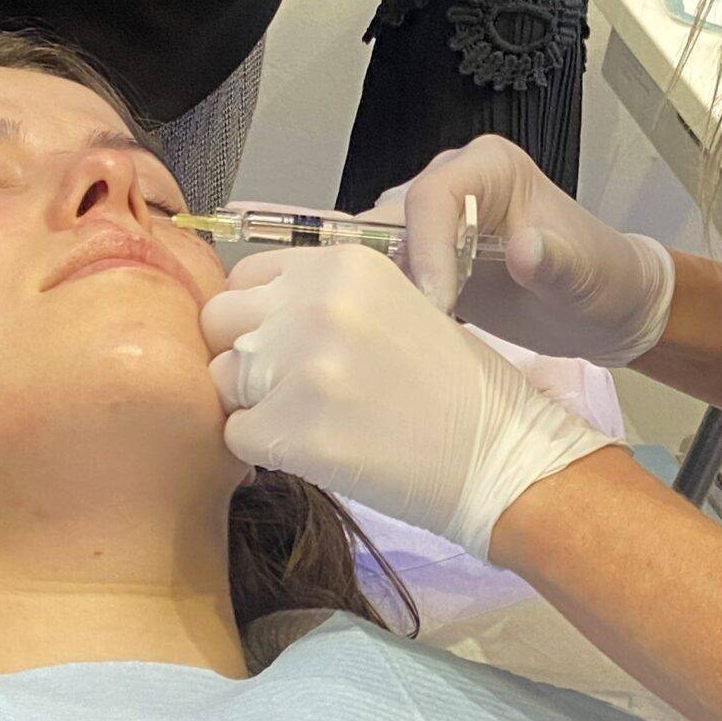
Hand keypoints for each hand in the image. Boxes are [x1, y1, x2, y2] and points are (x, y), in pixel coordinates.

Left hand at [200, 245, 616, 557]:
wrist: (502, 457)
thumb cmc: (451, 389)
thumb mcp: (394, 305)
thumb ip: (321, 298)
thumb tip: (241, 315)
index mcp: (345, 262)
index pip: (244, 276)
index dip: (259, 318)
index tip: (291, 348)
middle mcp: (319, 302)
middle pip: (219, 322)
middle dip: (243, 357)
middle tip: (295, 390)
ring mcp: (304, 368)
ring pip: (219, 380)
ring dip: (254, 405)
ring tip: (317, 421)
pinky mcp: (296, 431)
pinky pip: (235, 436)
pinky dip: (266, 452)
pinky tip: (321, 451)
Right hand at [371, 136, 675, 364]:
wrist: (604, 308)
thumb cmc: (602, 278)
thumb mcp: (587, 275)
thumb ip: (556, 262)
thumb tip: (525, 249)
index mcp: (491, 166)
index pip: (434, 196)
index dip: (426, 247)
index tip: (437, 301)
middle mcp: (454, 185)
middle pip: (394, 217)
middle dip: (387, 266)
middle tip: (391, 318)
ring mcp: (436, 224)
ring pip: (379, 244)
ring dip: (376, 283)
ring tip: (382, 326)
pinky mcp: (427, 259)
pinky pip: (387, 271)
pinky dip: (382, 296)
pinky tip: (386, 328)